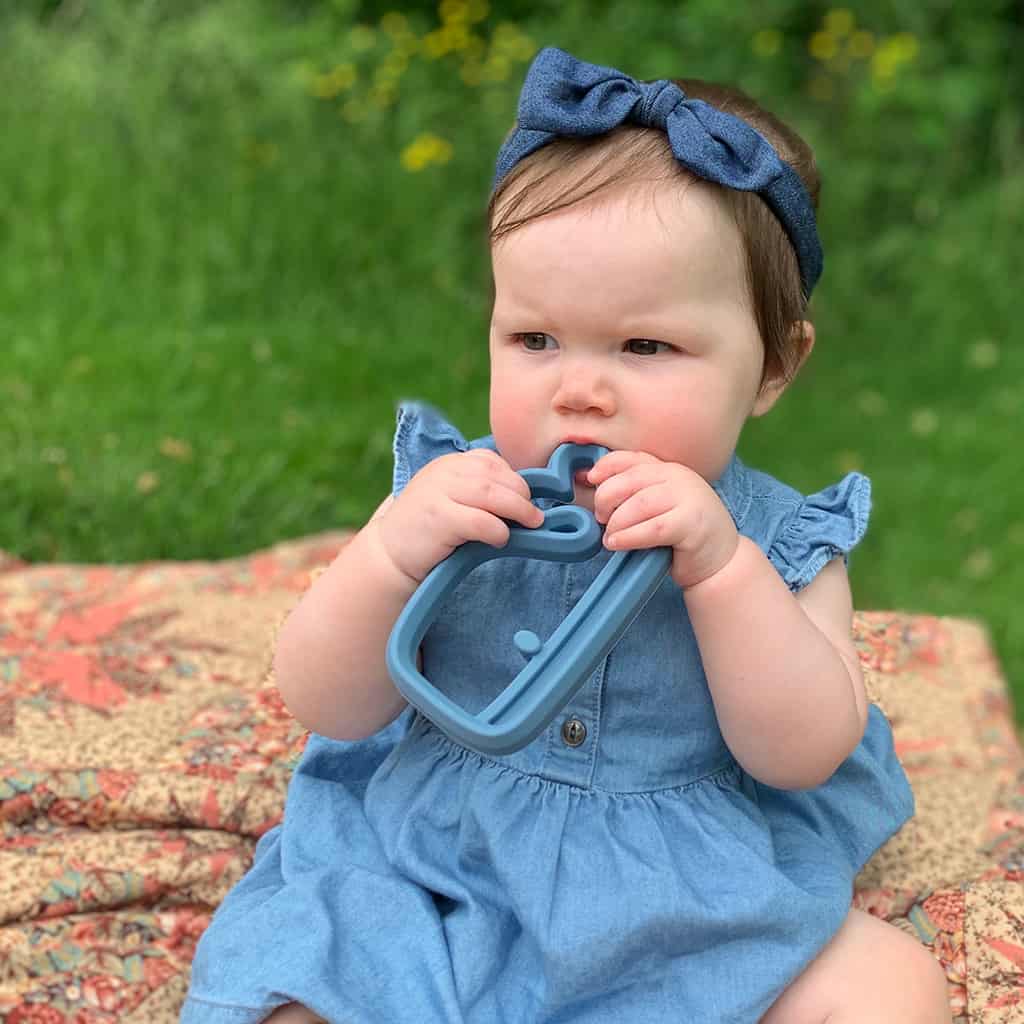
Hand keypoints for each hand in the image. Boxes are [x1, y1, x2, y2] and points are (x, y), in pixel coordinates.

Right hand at [375, 450, 544, 583]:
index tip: (527, 499)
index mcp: (449, 463)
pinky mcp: (438, 518)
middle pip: (496, 476)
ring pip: (491, 494)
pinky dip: (498, 530)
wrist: (389, 554)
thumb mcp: (451, 499)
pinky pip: (479, 520)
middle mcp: (443, 472)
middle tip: (535, 516)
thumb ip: (478, 491)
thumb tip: (525, 500)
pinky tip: (501, 540)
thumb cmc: (429, 530)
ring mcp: (438, 493)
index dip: (515, 479)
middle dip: (522, 495)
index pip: (491, 461)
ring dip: (518, 510)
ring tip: (531, 524)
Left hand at [587, 451, 739, 589]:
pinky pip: (652, 528)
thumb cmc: (680, 536)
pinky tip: (618, 544)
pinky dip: (629, 537)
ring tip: (610, 537)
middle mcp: (679, 478)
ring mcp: (689, 498)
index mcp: (668, 470)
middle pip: (629, 480)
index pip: (631, 458)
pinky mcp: (692, 524)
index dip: (606, 466)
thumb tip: (586, 480)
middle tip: (601, 519)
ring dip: (616, 522)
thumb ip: (631, 495)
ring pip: (638, 504)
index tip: (590, 480)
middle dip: (606, 499)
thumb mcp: (656, 507)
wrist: (720, 561)